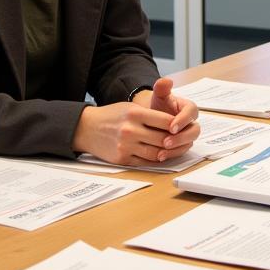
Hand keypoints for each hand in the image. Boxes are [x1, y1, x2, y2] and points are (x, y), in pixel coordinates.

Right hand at [73, 86, 199, 165]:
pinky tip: (160, 155)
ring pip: (156, 153)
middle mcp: (130, 130)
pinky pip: (145, 162)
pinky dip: (155, 159)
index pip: (164, 121)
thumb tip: (172, 123)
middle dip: (175, 140)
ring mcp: (126, 146)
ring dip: (167, 152)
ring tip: (173, 149)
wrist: (87, 127)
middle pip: (162, 139)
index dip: (176, 125)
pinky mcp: (122, 158)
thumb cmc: (111, 115)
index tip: (182, 126)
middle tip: (182, 140)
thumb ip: (149, 115)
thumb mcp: (130, 107)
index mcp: (134, 113)